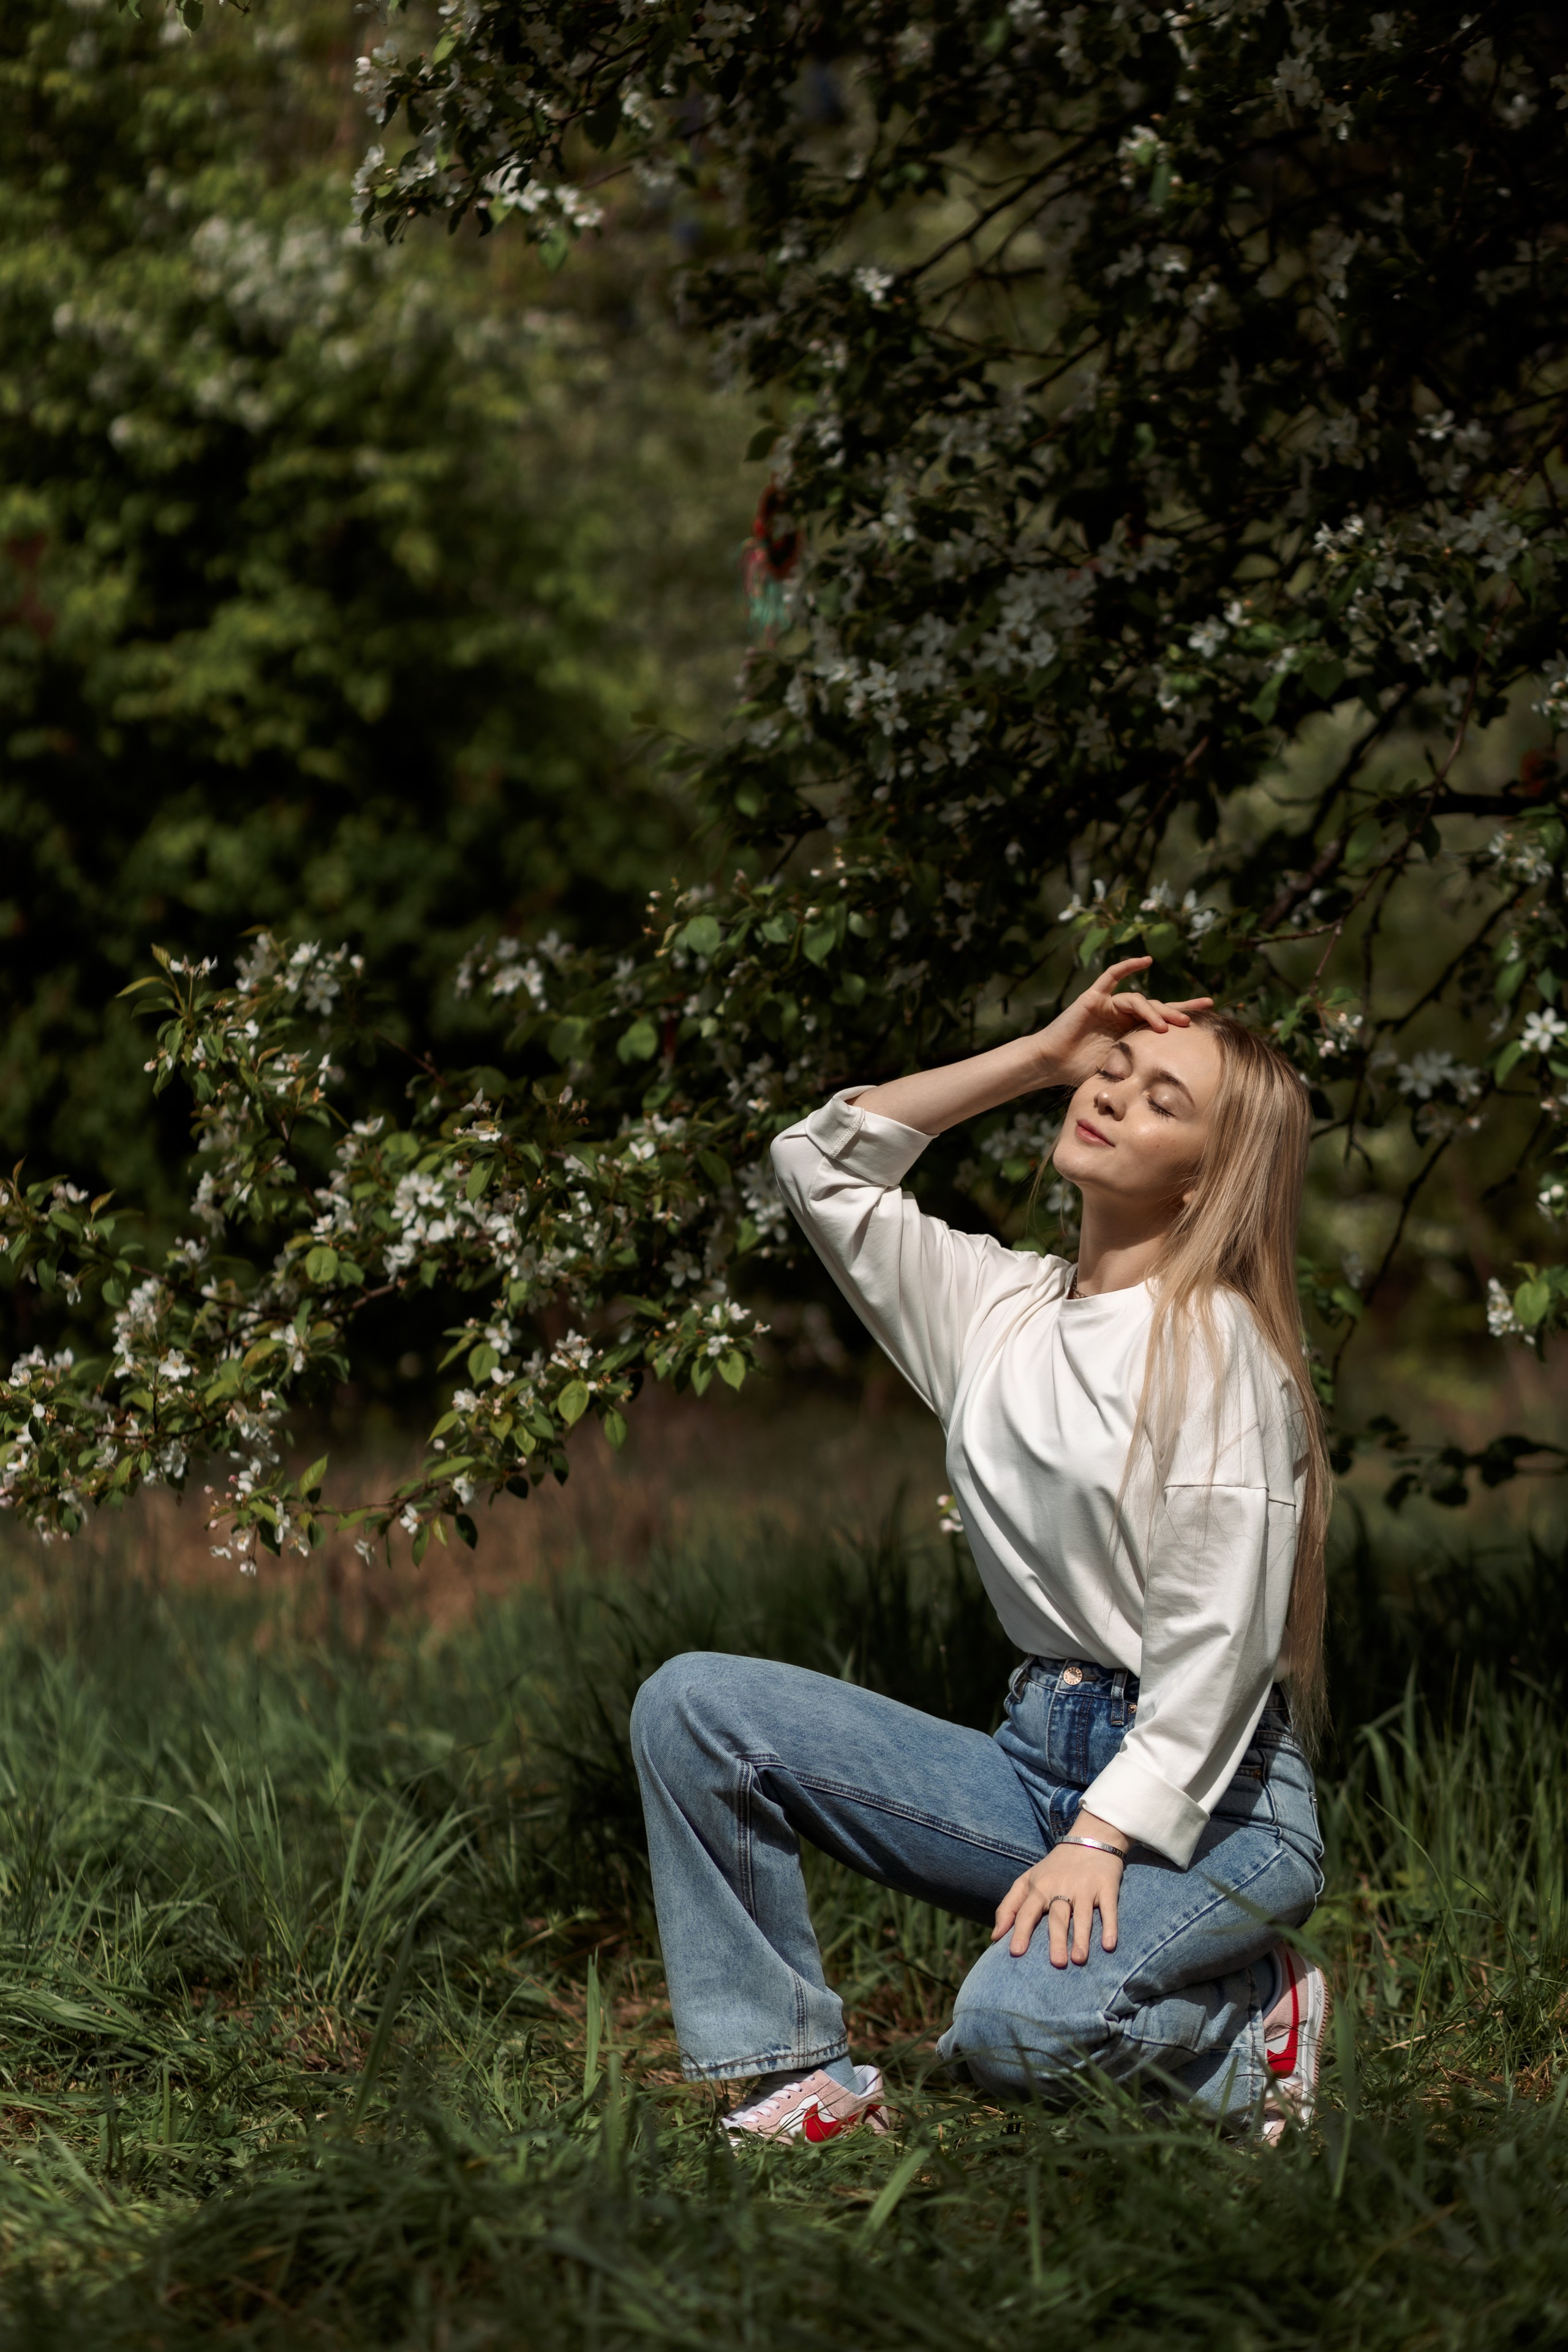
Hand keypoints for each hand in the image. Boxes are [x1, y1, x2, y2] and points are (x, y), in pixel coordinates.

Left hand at [992, 1828, 1126, 1965]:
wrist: (1090, 1838)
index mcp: (1039, 1886)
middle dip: (1056, 1940)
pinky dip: (1110, 1926)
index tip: (1015, 1952)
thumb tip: (995, 1937)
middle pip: (1057, 1916)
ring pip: (1082, 1915)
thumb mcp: (1027, 1880)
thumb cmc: (1054, 1868)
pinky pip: (1108, 1909)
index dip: (1021, 1931)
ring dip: (1081, 1938)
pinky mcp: (1107, 1887)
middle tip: (1056, 1964)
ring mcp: (1085, 1887)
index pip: (1027, 1911)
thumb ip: (1010, 1907)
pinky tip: (1109, 1945)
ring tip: (1079, 1959)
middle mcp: (1061, 1887)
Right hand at [1033, 958, 1213, 1091]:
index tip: (1211, 1013)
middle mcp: (1124, 1015)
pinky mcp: (1094, 997)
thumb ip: (1138, 1070)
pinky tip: (1146, 961)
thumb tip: (1166, 1090)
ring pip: (1139, 1000)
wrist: (1053, 1063)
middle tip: (1194, 1019)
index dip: (1185, 1014)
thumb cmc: (1080, 1071)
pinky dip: (1128, 967)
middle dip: (1176, 1012)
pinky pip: (1112, 977)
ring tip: (1165, 1026)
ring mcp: (1110, 1004)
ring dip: (1154, 1011)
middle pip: (1157, 1007)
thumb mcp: (1118, 1071)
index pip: (1164, 1020)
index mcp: (1132, 1032)